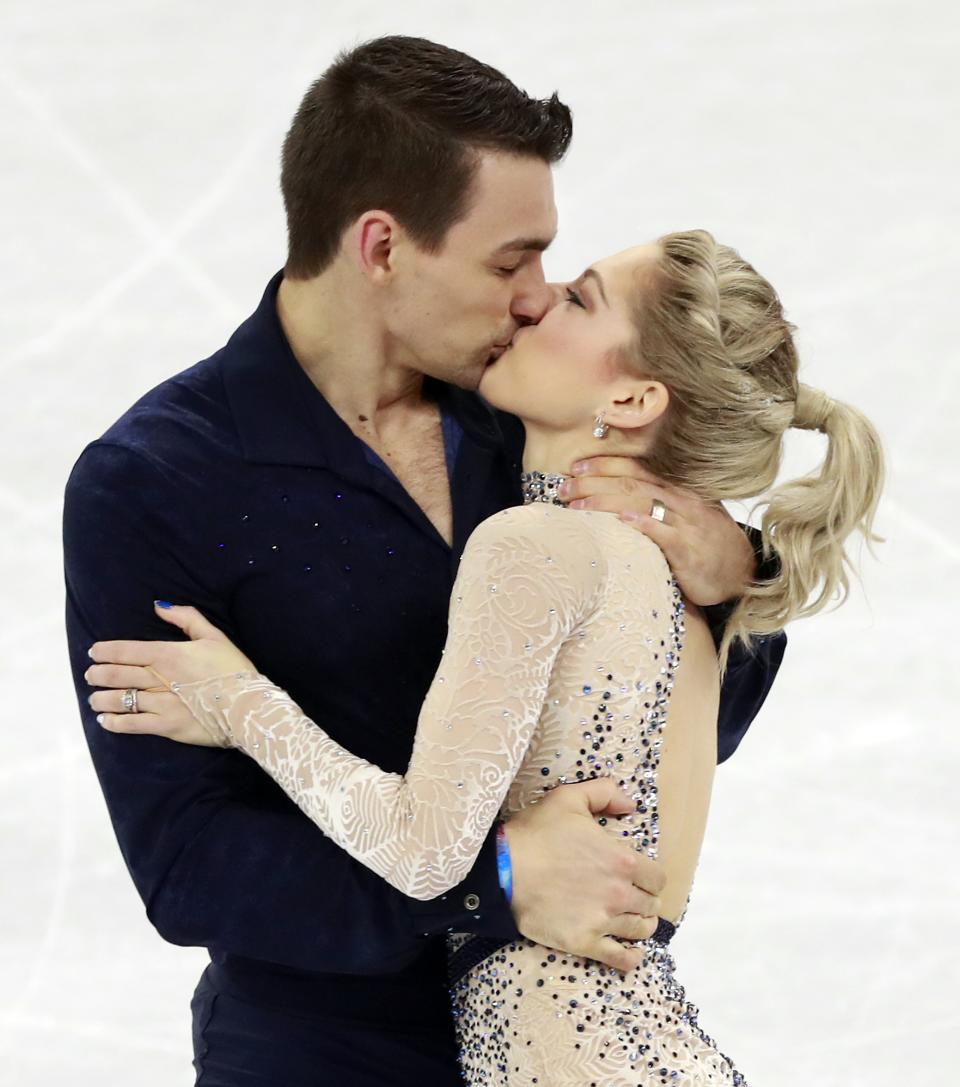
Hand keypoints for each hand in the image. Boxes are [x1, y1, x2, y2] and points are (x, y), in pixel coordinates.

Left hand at [86, 603, 254, 744]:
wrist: (248, 705)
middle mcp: (159, 678)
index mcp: (169, 654)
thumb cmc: (233, 670)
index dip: (106, 651)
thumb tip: (159, 605)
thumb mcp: (215, 636)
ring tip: (94, 699)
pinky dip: (114, 723)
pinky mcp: (166, 726)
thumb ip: (186, 618)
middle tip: (91, 674)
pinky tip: (105, 721)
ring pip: (120, 699)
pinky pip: (131, 724)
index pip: (127, 650)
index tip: (94, 652)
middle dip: (98, 674)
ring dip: (101, 699)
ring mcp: (161, 704)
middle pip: (118, 675)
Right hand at [504, 777, 666, 973]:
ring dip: (640, 924)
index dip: (651, 876)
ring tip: (631, 919)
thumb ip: (606, 792)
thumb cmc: (537, 833)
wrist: (503, 870)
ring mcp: (603, 921)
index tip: (640, 875)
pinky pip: (620, 958)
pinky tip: (631, 954)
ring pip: (640, 930)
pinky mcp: (584, 942)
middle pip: (651, 905)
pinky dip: (630, 958)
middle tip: (633, 895)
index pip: (657, 877)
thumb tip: (632, 805)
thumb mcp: (570, 797)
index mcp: (622, 861)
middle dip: (645, 899)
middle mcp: (619, 894)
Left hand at [560, 457, 755, 605]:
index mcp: (675, 489)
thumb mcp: (683, 516)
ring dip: (605, 501)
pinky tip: (622, 520)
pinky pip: (664, 534)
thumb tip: (615, 500)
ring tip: (576, 505)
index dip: (604, 465)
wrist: (742, 571)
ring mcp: (685, 523)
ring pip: (641, 503)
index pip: (635, 468)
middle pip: (631, 483)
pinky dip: (644, 524)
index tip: (575, 466)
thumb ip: (656, 504)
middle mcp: (679, 500)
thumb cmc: (707, 543)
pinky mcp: (688, 549)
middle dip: (594, 482)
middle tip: (563, 486)